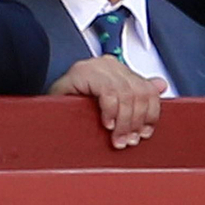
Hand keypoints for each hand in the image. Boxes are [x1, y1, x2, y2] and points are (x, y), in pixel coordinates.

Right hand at [49, 56, 167, 148]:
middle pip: (139, 93)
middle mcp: (108, 64)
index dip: (150, 113)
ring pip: (126, 95)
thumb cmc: (73, 109)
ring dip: (124, 122)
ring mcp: (95, 67)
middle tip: (127, 139)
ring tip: (116, 137)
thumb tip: (160, 85)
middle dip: (136, 121)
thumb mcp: (108, 104)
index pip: (146, 89)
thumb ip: (134, 94)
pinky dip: (110, 111)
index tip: (144, 132)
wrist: (44, 109)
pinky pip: (108, 93)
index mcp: (116, 69)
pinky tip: (106, 123)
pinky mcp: (82, 73)